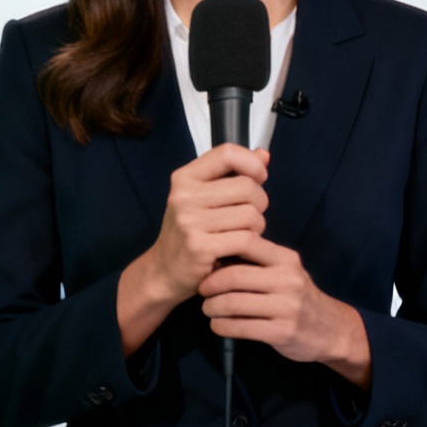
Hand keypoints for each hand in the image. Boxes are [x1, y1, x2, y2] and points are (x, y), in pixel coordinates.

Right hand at [117, 144, 268, 353]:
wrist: (163, 272)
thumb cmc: (189, 233)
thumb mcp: (203, 199)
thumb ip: (233, 174)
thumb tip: (264, 154)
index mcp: (185, 178)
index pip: (227, 153)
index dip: (251, 163)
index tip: (259, 177)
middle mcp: (184, 196)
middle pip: (247, 186)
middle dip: (259, 203)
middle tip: (250, 218)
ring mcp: (190, 222)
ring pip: (251, 214)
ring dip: (257, 228)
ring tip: (242, 235)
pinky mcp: (200, 247)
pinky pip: (246, 239)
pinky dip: (252, 246)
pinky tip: (241, 251)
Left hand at [198, 235, 372, 389]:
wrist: (331, 330)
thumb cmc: (298, 297)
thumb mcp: (285, 272)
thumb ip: (256, 262)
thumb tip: (215, 255)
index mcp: (285, 259)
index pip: (247, 243)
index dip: (219, 250)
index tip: (206, 262)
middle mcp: (288, 280)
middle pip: (235, 276)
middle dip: (210, 285)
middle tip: (201, 290)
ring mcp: (287, 307)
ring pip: (234, 303)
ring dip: (212, 307)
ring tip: (208, 309)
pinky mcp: (283, 332)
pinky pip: (241, 328)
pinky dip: (222, 326)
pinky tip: (218, 325)